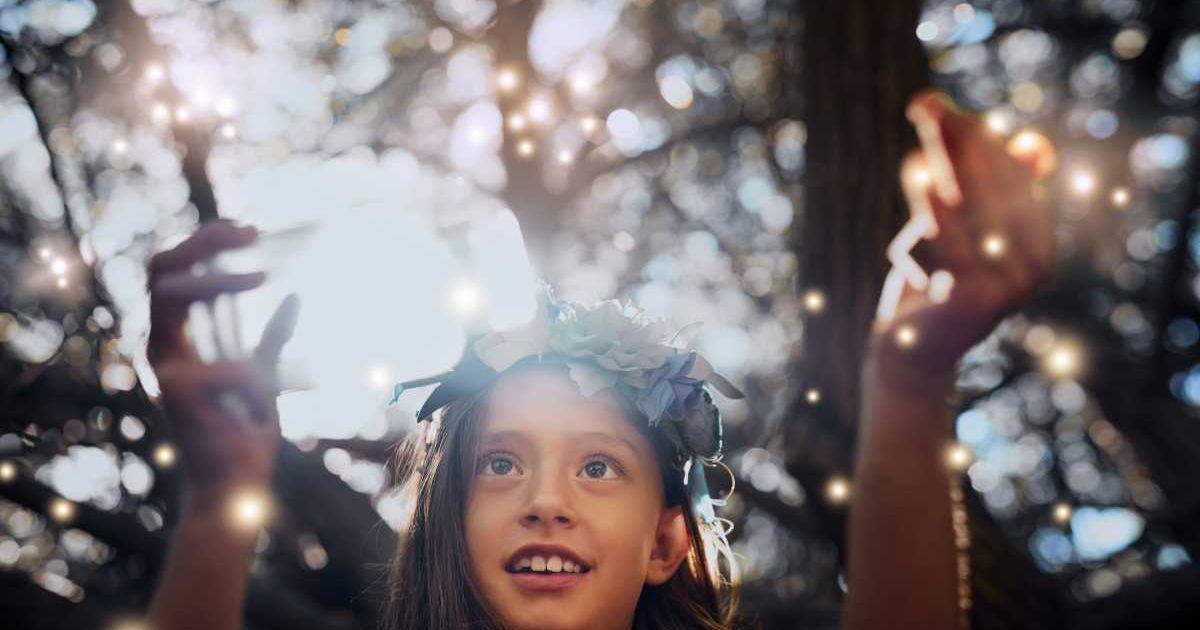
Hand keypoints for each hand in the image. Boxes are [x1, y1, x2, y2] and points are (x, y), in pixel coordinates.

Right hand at [147, 219, 300, 503]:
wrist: (234, 488)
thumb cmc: (243, 433)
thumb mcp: (264, 374)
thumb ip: (272, 337)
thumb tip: (296, 295)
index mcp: (178, 340)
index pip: (172, 273)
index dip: (204, 243)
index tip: (249, 230)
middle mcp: (163, 349)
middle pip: (160, 268)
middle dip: (201, 240)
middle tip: (251, 232)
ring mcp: (165, 368)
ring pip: (170, 292)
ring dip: (219, 277)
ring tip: (262, 274)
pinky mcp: (177, 391)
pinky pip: (235, 365)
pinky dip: (258, 382)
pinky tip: (258, 411)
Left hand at [867, 90, 1056, 389]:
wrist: (913, 347)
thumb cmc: (940, 281)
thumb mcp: (967, 230)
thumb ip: (991, 187)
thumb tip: (1031, 142)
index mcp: (1039, 242)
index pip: (1014, 175)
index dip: (979, 136)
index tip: (942, 107)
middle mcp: (1034, 265)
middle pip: (994, 185)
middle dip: (957, 140)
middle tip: (923, 105)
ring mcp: (1008, 286)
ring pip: (974, 209)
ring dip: (945, 164)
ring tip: (920, 132)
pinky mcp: (975, 302)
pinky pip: (954, 245)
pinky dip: (937, 208)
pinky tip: (922, 179)